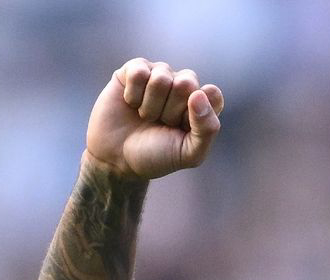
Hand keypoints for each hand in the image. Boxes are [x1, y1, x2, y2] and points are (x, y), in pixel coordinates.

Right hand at [85, 58, 224, 179]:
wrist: (117, 158)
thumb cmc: (157, 155)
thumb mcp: (190, 153)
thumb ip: (207, 128)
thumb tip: (199, 93)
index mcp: (203, 104)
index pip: (212, 94)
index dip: (195, 114)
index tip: (183, 129)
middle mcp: (184, 86)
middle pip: (186, 83)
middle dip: (171, 110)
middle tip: (161, 123)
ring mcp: (159, 75)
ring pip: (161, 77)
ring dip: (150, 105)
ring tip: (146, 116)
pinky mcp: (134, 70)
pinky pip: (138, 72)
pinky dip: (133, 94)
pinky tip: (131, 104)